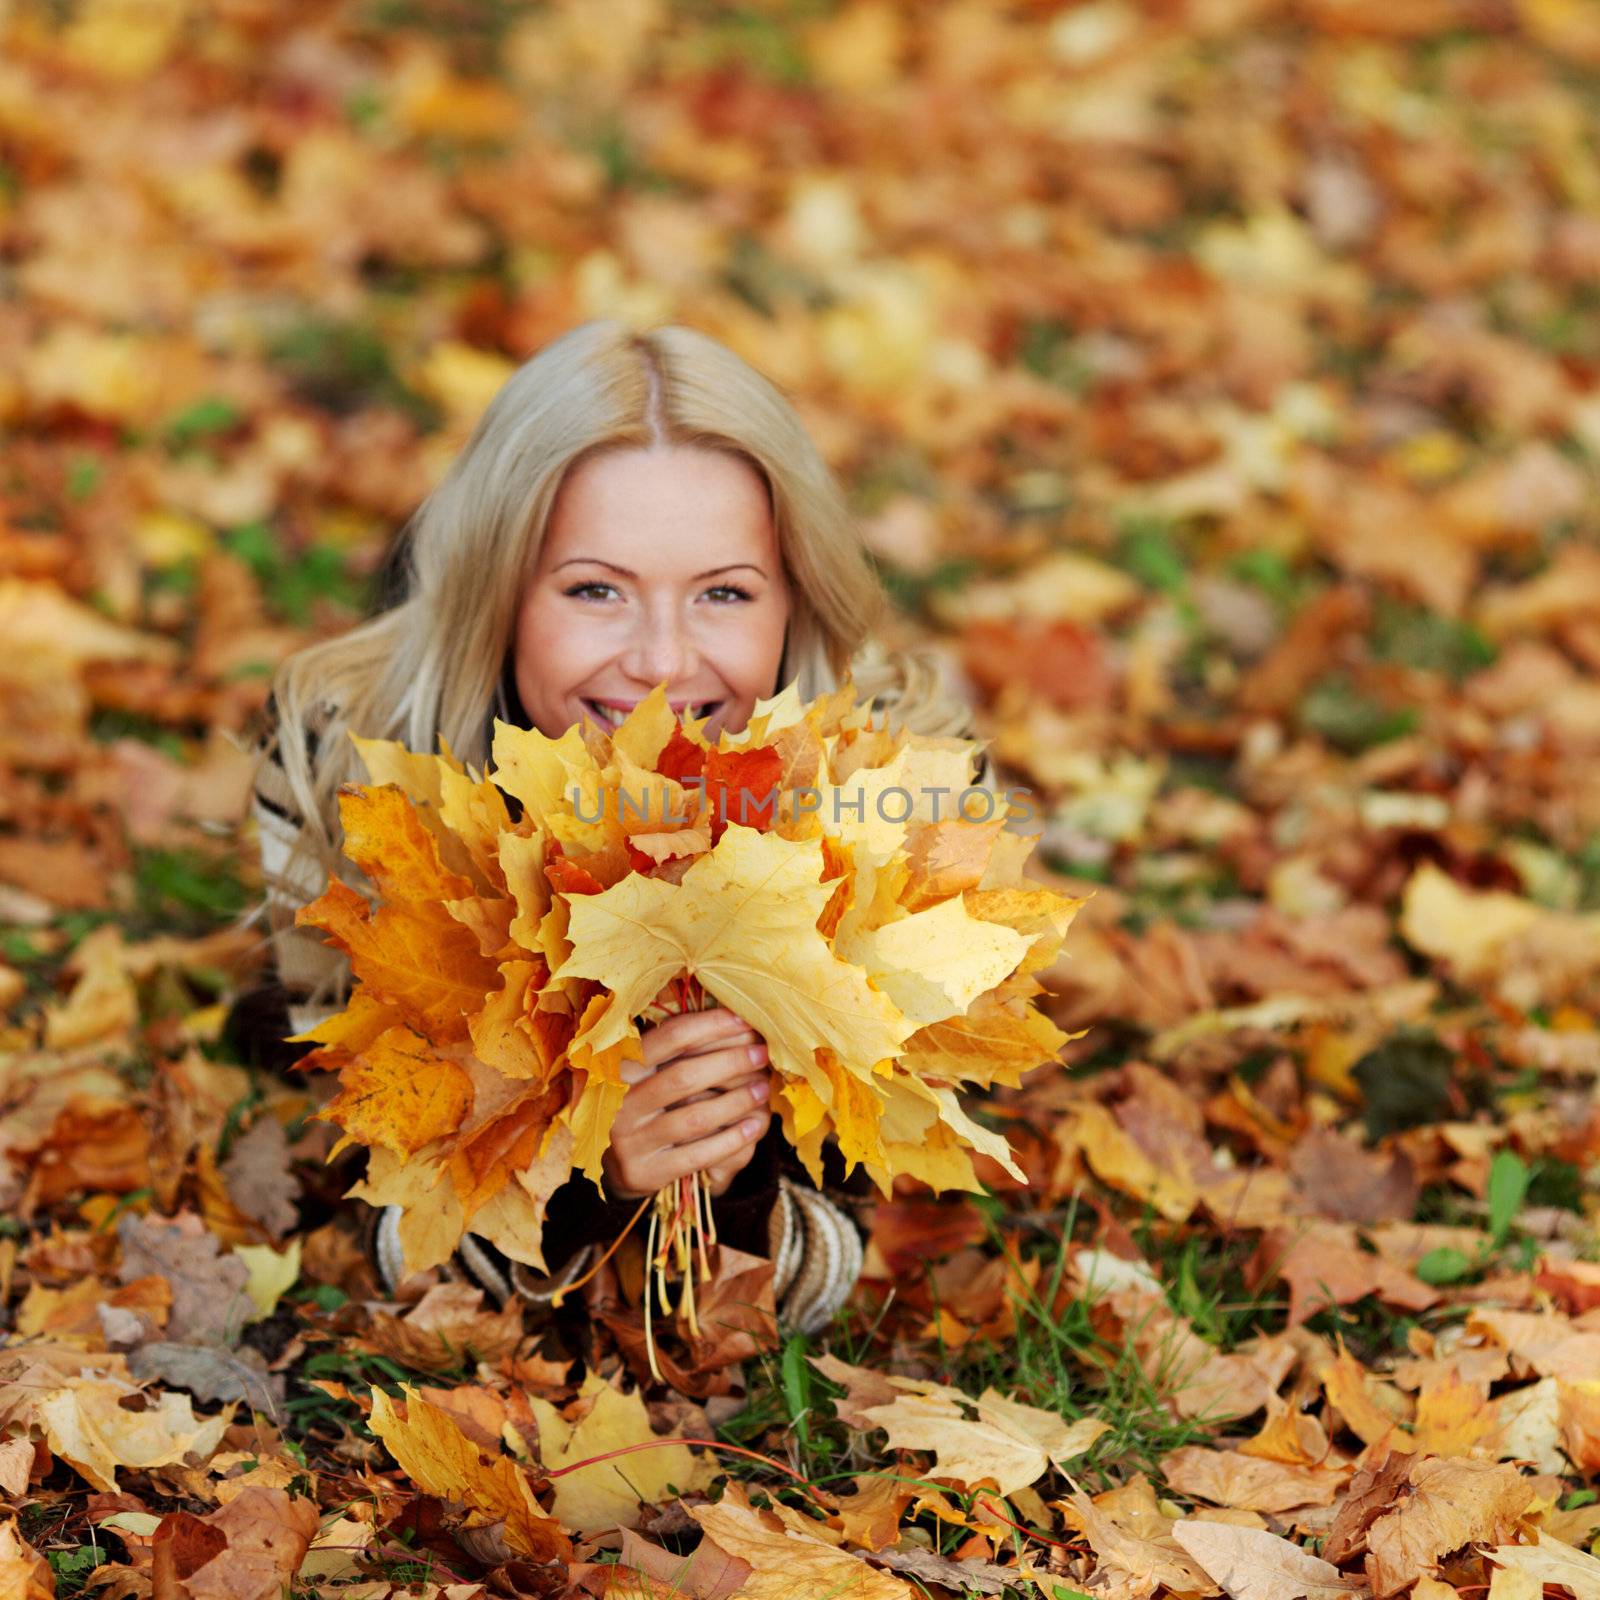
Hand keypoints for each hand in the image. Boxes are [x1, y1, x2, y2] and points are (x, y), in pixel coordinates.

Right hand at [601, 1005, 773, 1200]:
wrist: (619, 1162)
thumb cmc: (647, 1102)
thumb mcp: (649, 1071)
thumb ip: (679, 1048)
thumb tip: (736, 1018)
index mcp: (620, 1067)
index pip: (669, 1038)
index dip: (710, 1025)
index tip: (744, 1020)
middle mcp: (619, 1103)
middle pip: (683, 1076)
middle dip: (730, 1062)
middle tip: (762, 1053)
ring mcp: (630, 1141)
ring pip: (694, 1117)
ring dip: (737, 1101)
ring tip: (764, 1088)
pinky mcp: (646, 1172)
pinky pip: (698, 1154)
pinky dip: (732, 1139)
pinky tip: (754, 1126)